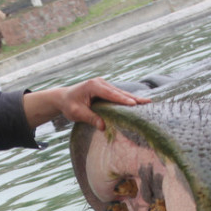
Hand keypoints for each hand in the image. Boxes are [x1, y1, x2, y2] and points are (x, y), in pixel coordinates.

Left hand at [22, 78, 150, 129]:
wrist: (63, 98)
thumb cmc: (69, 105)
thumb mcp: (77, 113)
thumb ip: (90, 118)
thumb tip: (103, 127)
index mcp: (93, 86)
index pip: (111, 94)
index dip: (122, 99)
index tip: (134, 104)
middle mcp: (100, 83)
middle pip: (119, 92)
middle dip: (133, 98)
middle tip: (148, 102)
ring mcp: (103, 84)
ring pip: (120, 92)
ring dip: (133, 98)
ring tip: (147, 102)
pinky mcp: (104, 88)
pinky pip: (117, 94)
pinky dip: (126, 98)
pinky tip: (137, 103)